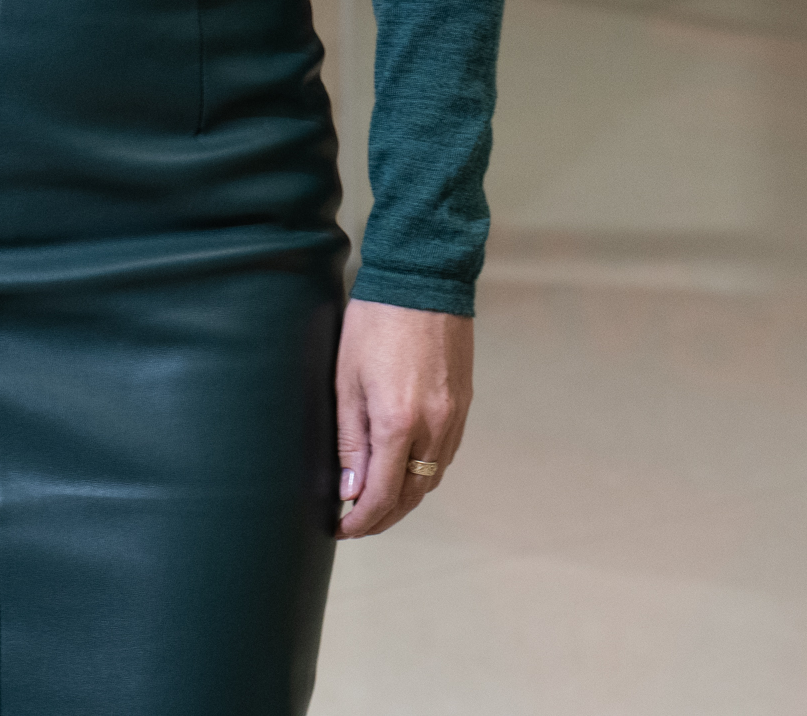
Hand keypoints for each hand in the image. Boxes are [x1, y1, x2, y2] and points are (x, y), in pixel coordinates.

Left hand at [335, 299, 470, 537]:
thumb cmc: (375, 323)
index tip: (343, 528)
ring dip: (406, 497)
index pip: (383, 495)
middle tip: (358, 523)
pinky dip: (425, 470)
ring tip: (379, 500)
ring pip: (432, 476)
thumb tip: (351, 490)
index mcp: (399, 423)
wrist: (422, 278)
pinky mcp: (464, 401)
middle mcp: (434, 426)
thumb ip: (350, 441)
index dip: (361, 520)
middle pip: (412, 494)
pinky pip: (446, 452)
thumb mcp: (347, 381)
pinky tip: (406, 468)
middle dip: (384, 516)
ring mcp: (454, 415)